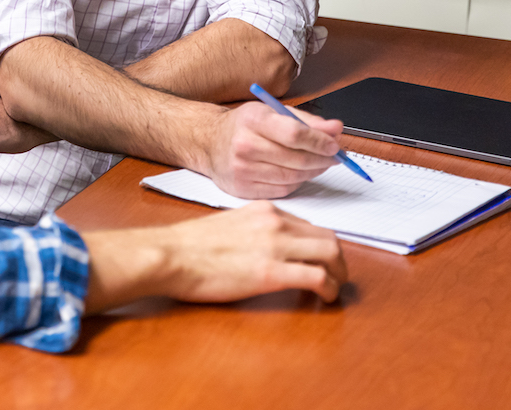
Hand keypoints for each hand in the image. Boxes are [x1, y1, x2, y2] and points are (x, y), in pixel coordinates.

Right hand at [83, 202, 347, 310]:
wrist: (170, 255)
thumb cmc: (187, 246)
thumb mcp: (226, 225)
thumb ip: (250, 231)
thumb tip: (260, 248)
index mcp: (264, 210)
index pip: (308, 225)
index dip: (319, 245)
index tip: (319, 260)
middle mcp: (275, 222)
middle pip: (328, 237)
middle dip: (339, 260)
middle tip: (338, 276)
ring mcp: (276, 245)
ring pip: (331, 254)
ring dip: (340, 274)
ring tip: (335, 289)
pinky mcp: (272, 271)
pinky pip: (317, 278)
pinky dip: (328, 289)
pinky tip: (324, 299)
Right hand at [201, 101, 343, 198]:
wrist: (210, 142)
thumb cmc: (244, 126)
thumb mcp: (272, 112)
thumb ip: (306, 121)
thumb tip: (335, 129)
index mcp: (253, 120)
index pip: (294, 134)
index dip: (320, 141)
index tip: (334, 144)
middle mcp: (245, 145)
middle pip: (296, 158)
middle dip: (322, 159)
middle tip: (334, 156)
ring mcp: (242, 169)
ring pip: (292, 176)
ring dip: (312, 171)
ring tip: (318, 163)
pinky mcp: (243, 188)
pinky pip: (282, 190)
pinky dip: (296, 182)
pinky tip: (298, 173)